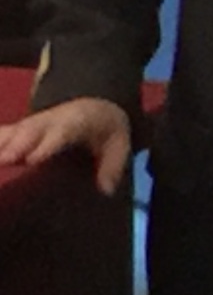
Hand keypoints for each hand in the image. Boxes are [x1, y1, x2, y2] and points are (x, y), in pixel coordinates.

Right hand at [0, 95, 133, 195]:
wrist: (96, 105)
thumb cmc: (106, 130)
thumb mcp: (119, 144)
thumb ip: (112, 165)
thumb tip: (106, 189)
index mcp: (74, 123)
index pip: (59, 133)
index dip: (44, 145)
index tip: (31, 159)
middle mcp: (47, 122)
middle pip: (27, 132)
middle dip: (12, 146)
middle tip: (1, 161)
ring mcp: (29, 125)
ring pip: (7, 133)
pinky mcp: (16, 131)